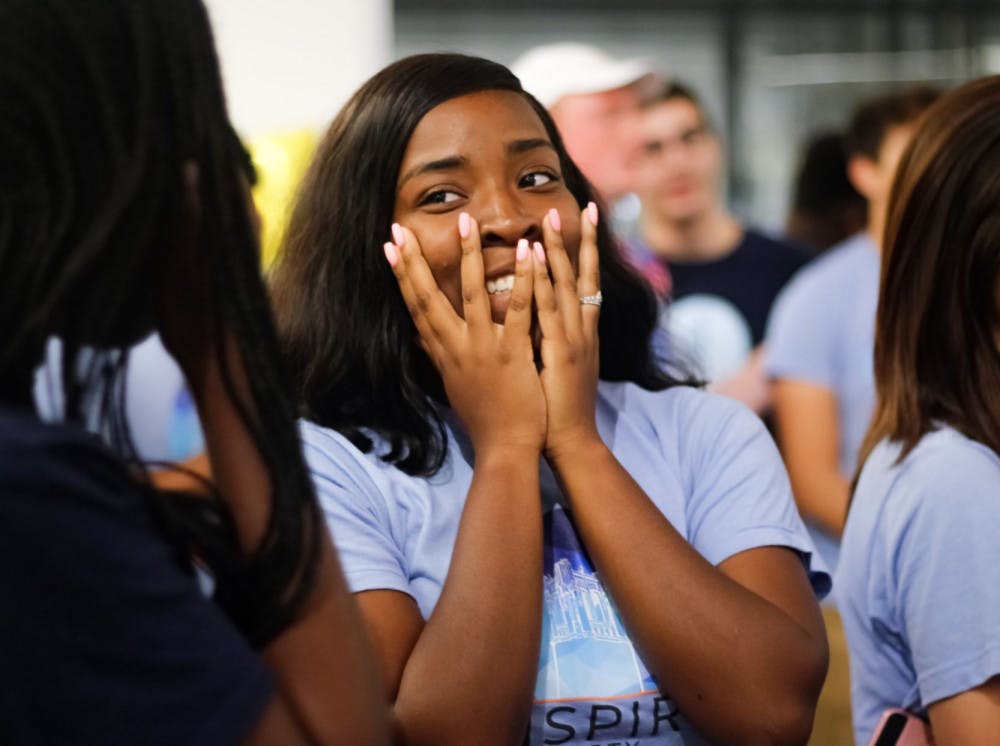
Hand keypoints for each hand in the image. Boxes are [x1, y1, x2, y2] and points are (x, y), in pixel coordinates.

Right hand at [384, 215, 545, 456]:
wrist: (504, 448)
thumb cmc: (483, 418)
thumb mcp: (452, 385)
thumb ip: (436, 356)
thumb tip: (419, 336)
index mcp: (444, 353)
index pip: (416, 307)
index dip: (401, 275)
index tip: (389, 247)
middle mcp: (456, 348)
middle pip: (428, 298)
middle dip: (414, 261)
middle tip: (400, 228)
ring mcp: (483, 349)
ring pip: (471, 295)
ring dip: (468, 256)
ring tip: (466, 221)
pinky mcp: (512, 354)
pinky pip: (516, 311)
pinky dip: (522, 280)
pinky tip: (527, 252)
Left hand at [532, 204, 601, 459]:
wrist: (569, 440)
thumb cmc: (556, 409)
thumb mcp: (554, 368)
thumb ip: (547, 340)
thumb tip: (530, 320)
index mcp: (580, 333)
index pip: (585, 284)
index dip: (583, 253)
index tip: (581, 222)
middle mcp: (582, 330)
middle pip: (583, 276)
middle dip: (578, 240)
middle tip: (574, 205)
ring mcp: (574, 338)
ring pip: (568, 286)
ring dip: (559, 250)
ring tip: (550, 218)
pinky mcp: (561, 351)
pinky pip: (550, 309)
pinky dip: (545, 282)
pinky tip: (536, 258)